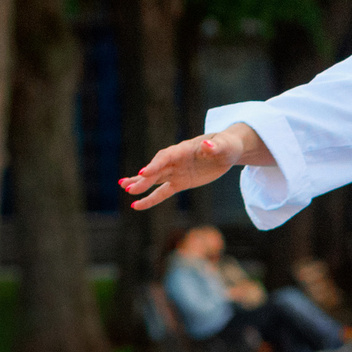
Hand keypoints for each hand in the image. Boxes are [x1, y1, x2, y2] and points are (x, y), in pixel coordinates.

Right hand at [121, 123, 263, 211]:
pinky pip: (163, 192)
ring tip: (124, 188)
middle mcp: (176, 160)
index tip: (144, 173)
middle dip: (144, 179)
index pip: (166, 157)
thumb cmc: (226, 145)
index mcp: (183, 149)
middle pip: (157, 170)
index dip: (156, 165)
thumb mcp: (224, 145)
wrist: (227, 151)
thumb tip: (207, 145)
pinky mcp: (180, 182)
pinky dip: (150, 199)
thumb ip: (214, 146)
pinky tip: (136, 205)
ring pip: (154, 180)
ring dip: (140, 185)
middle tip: (129, 188)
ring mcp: (176, 172)